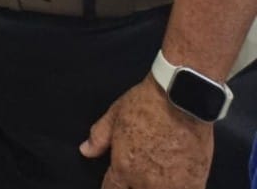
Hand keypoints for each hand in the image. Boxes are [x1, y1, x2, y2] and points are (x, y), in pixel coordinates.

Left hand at [79, 76, 212, 187]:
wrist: (182, 99)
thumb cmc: (147, 104)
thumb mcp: (115, 115)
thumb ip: (99, 137)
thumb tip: (85, 150)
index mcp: (124, 167)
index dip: (113, 187)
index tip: (117, 182)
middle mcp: (146, 183)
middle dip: (134, 186)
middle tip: (140, 171)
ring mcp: (172, 187)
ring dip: (155, 187)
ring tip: (157, 175)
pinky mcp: (194, 185)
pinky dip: (179, 188)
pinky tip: (177, 179)